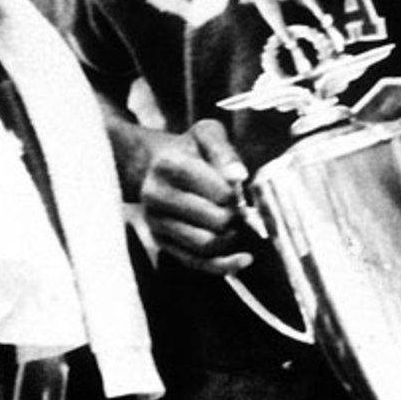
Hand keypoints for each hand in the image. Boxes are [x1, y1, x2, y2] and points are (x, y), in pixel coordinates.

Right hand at [140, 119, 253, 275]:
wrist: (159, 166)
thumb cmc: (191, 149)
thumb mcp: (207, 134)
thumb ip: (224, 150)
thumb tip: (239, 176)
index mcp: (166, 165)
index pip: (213, 188)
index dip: (234, 192)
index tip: (240, 189)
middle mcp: (154, 196)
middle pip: (213, 219)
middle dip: (237, 216)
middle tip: (244, 208)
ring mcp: (156, 222)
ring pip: (205, 244)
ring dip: (233, 237)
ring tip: (238, 222)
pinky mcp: (162, 242)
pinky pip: (196, 263)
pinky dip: (224, 265)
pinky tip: (245, 258)